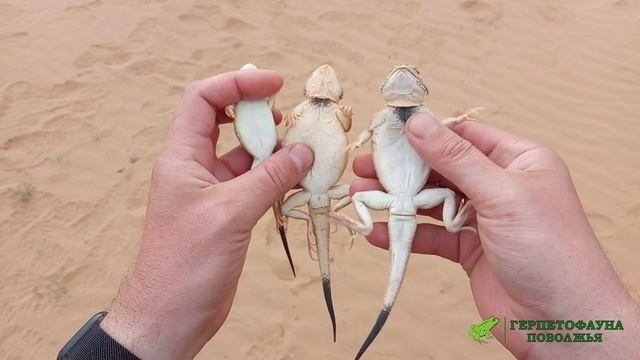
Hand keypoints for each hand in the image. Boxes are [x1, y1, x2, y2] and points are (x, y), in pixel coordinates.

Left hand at [100, 70, 312, 358]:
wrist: (171, 317)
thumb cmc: (185, 265)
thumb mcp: (229, 214)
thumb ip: (268, 179)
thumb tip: (303, 152)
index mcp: (182, 157)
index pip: (203, 100)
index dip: (237, 84)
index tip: (274, 83)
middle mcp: (194, 168)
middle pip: (225, 121)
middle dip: (258, 113)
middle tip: (292, 117)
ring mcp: (211, 191)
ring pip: (244, 154)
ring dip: (272, 148)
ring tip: (304, 150)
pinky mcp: (227, 213)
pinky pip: (254, 182)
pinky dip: (276, 177)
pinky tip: (298, 178)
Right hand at [351, 112, 639, 358]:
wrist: (563, 322)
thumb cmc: (549, 249)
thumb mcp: (501, 193)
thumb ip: (456, 158)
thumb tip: (418, 123)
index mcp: (519, 161)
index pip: (464, 136)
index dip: (426, 133)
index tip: (388, 132)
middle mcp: (500, 186)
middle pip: (442, 168)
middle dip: (403, 168)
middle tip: (365, 166)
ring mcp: (483, 219)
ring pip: (432, 202)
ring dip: (398, 200)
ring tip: (362, 196)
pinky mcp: (469, 250)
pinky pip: (432, 236)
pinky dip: (406, 234)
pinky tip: (380, 233)